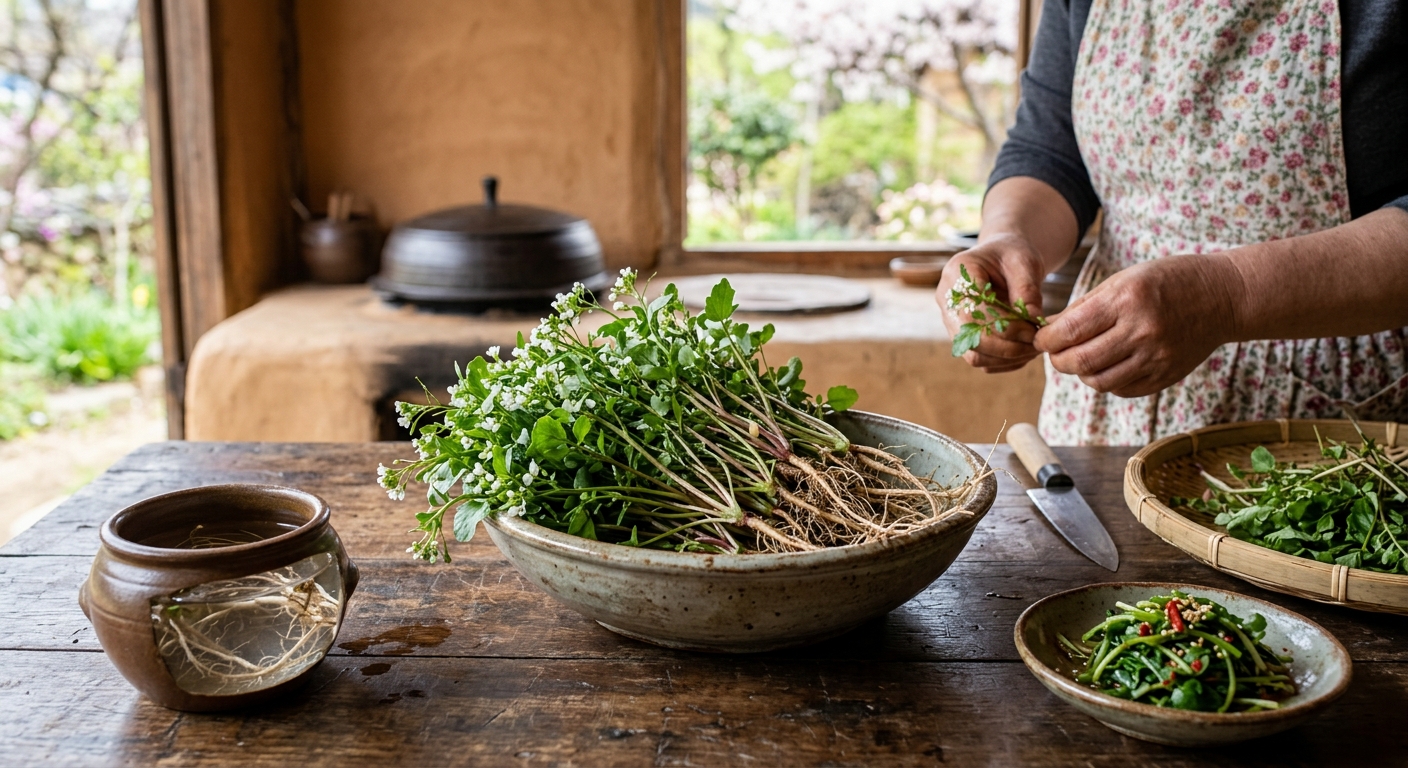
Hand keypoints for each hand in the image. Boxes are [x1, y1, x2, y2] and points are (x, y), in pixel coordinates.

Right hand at [936, 233, 1048, 372]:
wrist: (1002, 259)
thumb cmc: (1012, 255)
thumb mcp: (1024, 261)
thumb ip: (1027, 288)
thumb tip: (1034, 319)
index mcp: (957, 274)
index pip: (973, 311)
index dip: (1005, 326)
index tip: (1034, 328)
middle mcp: (947, 300)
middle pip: (970, 338)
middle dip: (1008, 346)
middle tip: (1037, 342)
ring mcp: (952, 322)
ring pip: (974, 355)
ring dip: (1008, 357)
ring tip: (1034, 347)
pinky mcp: (963, 337)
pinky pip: (982, 360)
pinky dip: (1006, 362)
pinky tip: (1026, 350)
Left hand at [1033, 254, 1239, 396]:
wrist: (1222, 296)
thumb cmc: (1167, 281)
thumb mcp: (1123, 280)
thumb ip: (1084, 307)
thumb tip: (1048, 330)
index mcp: (1126, 300)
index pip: (1069, 331)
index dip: (1046, 340)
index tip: (1041, 339)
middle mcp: (1142, 331)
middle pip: (1081, 362)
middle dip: (1058, 360)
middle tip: (1056, 352)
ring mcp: (1156, 358)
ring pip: (1098, 382)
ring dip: (1081, 373)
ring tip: (1082, 358)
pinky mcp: (1166, 376)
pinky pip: (1121, 389)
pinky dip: (1106, 380)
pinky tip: (1109, 364)